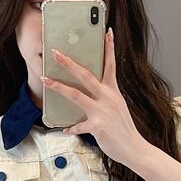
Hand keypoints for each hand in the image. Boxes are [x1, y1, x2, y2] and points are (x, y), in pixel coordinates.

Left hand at [41, 26, 146, 167]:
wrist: (135, 148)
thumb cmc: (124, 129)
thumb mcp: (117, 107)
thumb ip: (105, 98)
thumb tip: (90, 93)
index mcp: (113, 91)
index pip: (110, 65)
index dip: (109, 48)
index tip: (107, 32)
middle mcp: (107, 98)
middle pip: (86, 75)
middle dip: (69, 63)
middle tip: (56, 53)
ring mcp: (102, 111)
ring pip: (76, 95)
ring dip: (59, 87)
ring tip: (45, 80)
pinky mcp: (97, 126)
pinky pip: (78, 125)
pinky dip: (71, 127)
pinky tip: (65, 129)